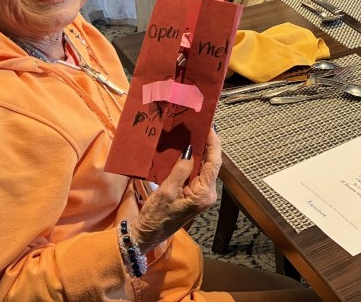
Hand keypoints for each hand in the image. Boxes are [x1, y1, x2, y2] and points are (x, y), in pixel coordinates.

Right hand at [130, 129, 221, 251]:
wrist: (147, 234)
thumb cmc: (155, 216)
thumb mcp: (167, 191)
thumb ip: (181, 170)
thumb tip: (191, 150)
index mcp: (204, 194)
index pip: (214, 163)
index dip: (214, 143)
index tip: (211, 127)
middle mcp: (207, 194)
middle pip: (211, 164)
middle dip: (208, 144)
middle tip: (203, 125)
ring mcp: (201, 194)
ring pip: (203, 168)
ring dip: (200, 151)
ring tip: (196, 132)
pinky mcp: (193, 194)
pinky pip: (196, 173)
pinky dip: (193, 161)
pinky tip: (188, 149)